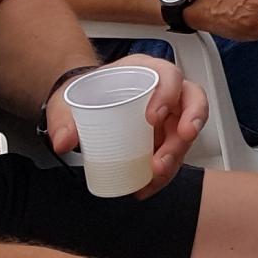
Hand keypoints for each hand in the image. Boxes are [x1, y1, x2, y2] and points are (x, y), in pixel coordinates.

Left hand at [45, 56, 206, 198]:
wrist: (84, 107)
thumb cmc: (86, 95)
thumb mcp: (70, 101)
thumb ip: (64, 118)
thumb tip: (64, 140)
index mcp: (146, 72)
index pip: (169, 76)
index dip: (169, 94)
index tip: (153, 117)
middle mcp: (165, 92)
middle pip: (193, 102)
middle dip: (190, 124)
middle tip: (173, 146)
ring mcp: (170, 116)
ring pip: (187, 132)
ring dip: (177, 155)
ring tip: (156, 173)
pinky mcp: (166, 138)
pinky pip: (174, 154)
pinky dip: (164, 173)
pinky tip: (147, 185)